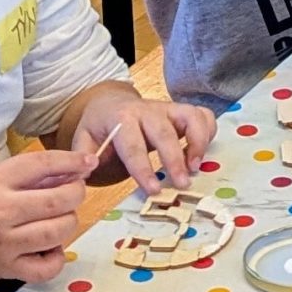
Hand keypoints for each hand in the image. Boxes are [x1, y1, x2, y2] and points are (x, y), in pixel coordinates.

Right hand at [0, 149, 90, 283]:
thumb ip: (32, 173)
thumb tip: (75, 169)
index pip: (43, 164)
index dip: (72, 161)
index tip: (87, 162)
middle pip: (58, 201)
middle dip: (76, 193)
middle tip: (74, 191)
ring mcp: (4, 244)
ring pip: (58, 232)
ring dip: (69, 222)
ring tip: (60, 217)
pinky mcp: (7, 269)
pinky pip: (47, 267)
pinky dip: (57, 256)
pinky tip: (50, 246)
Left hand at [71, 89, 217, 193]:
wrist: (109, 101)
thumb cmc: (100, 125)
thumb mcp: (85, 138)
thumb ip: (84, 156)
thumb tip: (83, 176)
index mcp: (121, 118)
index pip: (133, 145)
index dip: (143, 169)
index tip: (153, 190)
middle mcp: (147, 110)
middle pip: (165, 132)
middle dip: (174, 159)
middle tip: (182, 185)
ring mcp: (167, 108)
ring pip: (190, 116)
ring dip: (198, 142)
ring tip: (196, 168)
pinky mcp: (181, 111)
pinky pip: (202, 114)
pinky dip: (208, 131)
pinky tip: (202, 153)